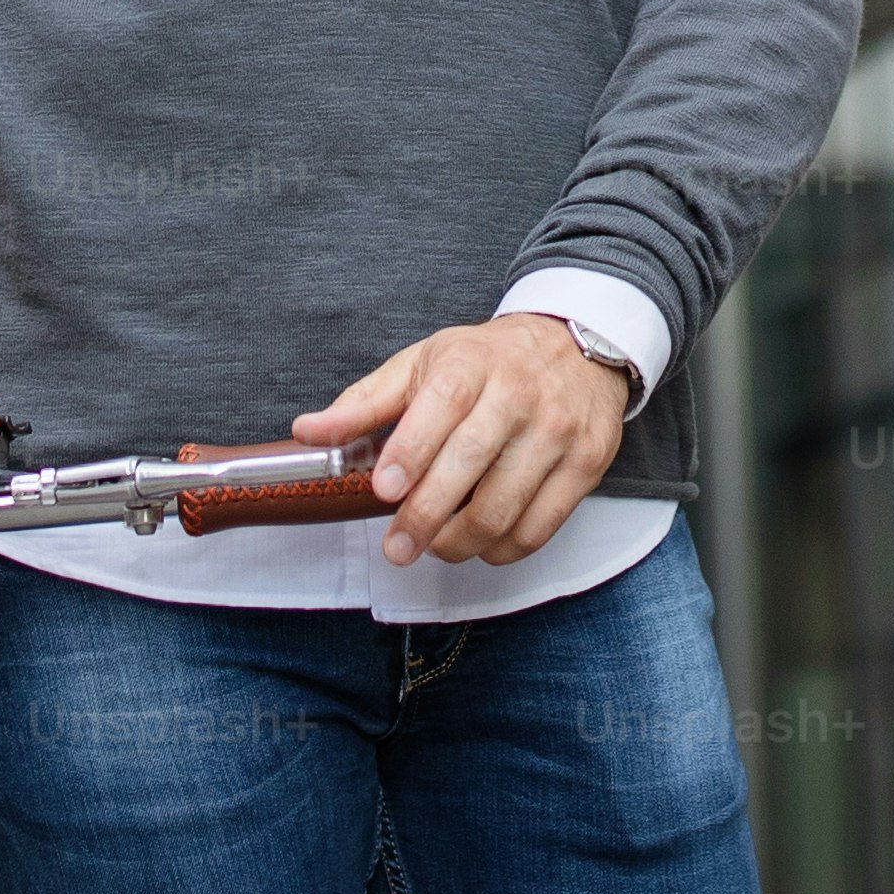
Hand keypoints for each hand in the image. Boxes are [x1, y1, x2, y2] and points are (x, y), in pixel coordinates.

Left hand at [301, 312, 628, 567]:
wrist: (578, 344)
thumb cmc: (488, 361)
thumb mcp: (423, 364)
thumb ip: (364, 402)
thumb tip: (306, 432)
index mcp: (472, 364)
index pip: (443, 405)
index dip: (412, 450)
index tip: (383, 489)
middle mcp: (520, 395)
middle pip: (471, 464)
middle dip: (427, 516)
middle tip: (397, 548)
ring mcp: (558, 432)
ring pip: (505, 507)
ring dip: (461, 542)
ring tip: (436, 547)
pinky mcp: (587, 464)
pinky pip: (540, 527)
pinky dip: (503, 548)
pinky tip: (481, 543)